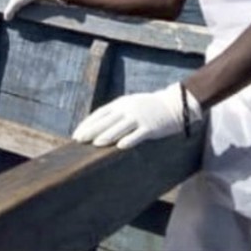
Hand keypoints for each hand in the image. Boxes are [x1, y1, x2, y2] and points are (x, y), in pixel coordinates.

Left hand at [72, 82, 202, 149]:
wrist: (174, 105)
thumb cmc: (149, 108)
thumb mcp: (130, 105)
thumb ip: (116, 114)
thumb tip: (97, 127)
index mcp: (121, 103)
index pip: (100, 113)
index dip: (87, 124)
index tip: (76, 134)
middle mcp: (128, 109)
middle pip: (107, 120)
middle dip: (92, 130)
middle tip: (79, 140)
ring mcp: (140, 117)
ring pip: (120, 127)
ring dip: (107, 135)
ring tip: (96, 144)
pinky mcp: (151, 127)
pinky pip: (139, 134)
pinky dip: (129, 140)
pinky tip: (120, 146)